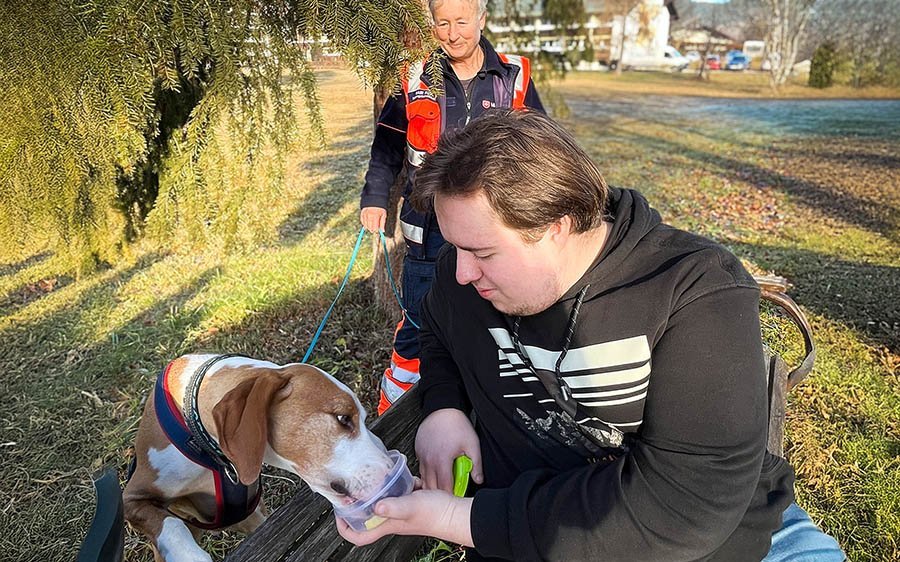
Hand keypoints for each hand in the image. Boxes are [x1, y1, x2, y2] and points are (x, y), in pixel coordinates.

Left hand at [335, 489, 473, 546]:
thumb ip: (394, 506)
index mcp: (388, 524)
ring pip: (382, 501)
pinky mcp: (411, 499)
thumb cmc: (435, 514)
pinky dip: (397, 482)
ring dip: (377, 490)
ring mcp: (401, 509)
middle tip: (351, 490)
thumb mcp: (411, 506)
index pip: (359, 536)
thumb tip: (376, 506)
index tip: (339, 514)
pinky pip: (398, 490)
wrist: (455, 512)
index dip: (345, 528)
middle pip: (367, 517)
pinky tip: (399, 474)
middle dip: (358, 504)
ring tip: (373, 478)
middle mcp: (392, 518)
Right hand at [360, 207, 386, 232]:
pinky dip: (364, 223)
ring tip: (370, 227)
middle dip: (371, 229)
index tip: (377, 231)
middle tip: (373, 230)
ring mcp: (365, 214)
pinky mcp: (362, 212)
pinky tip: (366, 224)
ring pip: (365, 224)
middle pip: (369, 226)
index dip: (376, 230)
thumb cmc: (380, 208)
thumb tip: (382, 231)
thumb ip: (383, 223)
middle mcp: (370, 215)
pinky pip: (362, 220)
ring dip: (367, 227)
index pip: (375, 227)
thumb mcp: (384, 214)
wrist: (374, 199)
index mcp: (376, 216)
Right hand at [416, 409, 482, 492]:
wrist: (442, 408)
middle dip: (439, 494)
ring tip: (441, 488)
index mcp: (442, 460)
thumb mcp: (472, 444)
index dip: (451, 495)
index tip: (456, 498)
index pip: (444, 487)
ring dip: (431, 484)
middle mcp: (429, 460)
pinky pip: (420, 468)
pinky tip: (434, 475)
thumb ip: (476, 464)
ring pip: (423, 478)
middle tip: (448, 497)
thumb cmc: (456, 424)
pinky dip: (426, 474)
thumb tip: (478, 479)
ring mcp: (422, 455)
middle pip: (431, 486)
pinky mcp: (418, 450)